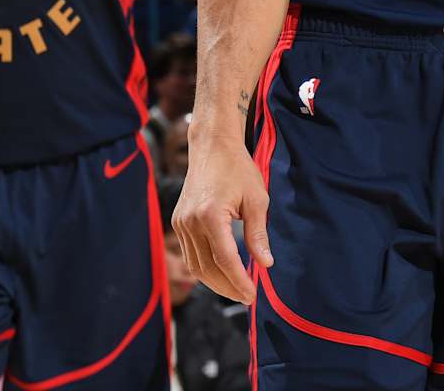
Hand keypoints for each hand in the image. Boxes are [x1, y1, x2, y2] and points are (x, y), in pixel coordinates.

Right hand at [173, 139, 271, 303]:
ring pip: (195, 266)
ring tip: (236, 290)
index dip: (239, 281)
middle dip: (228, 287)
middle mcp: (190, 222)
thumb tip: (265, 264)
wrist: (212, 147)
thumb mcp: (257, 199)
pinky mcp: (178, 222)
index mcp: (210, 215)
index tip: (252, 295)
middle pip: (207, 268)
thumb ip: (258, 234)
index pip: (225, 260)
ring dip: (215, 282)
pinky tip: (221, 273)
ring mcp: (180, 223)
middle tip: (247, 297)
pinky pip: (190, 255)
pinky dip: (205, 268)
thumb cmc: (238, 169)